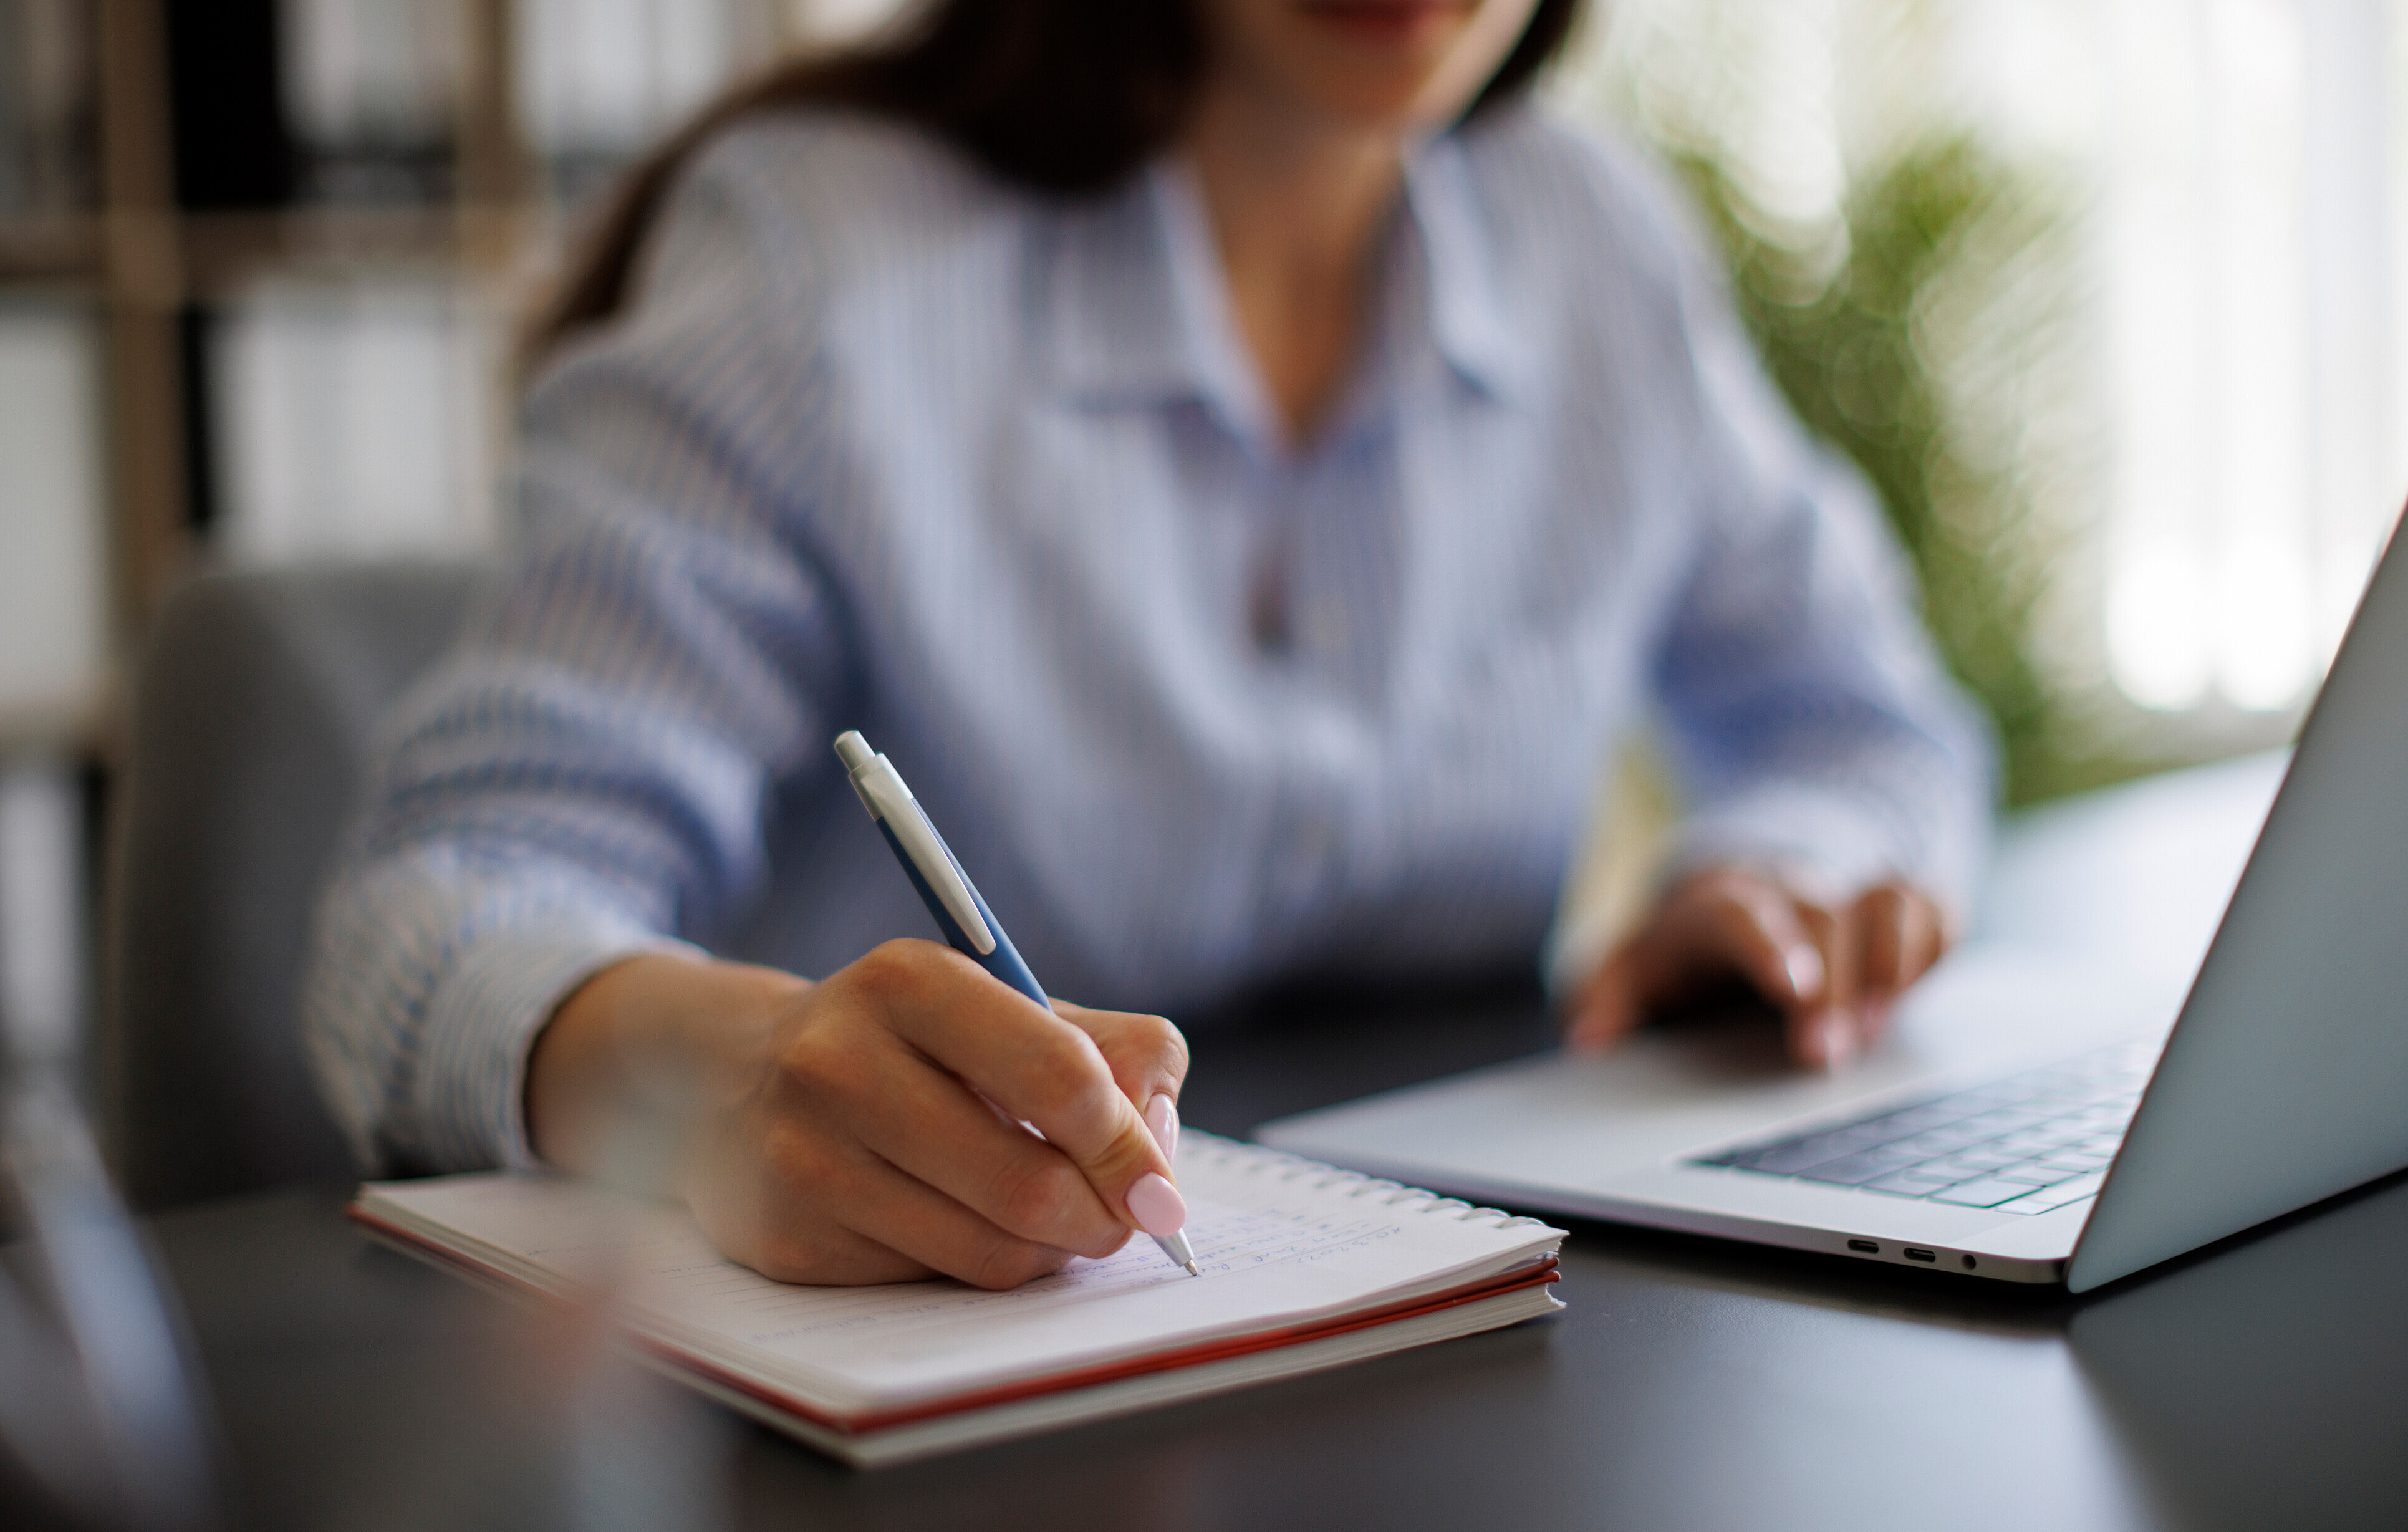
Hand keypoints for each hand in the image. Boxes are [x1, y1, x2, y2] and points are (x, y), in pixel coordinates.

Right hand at [526, 940, 1188, 1289]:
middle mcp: (840, 1059)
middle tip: (1121, 1219)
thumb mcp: (1008, 1007)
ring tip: (1042, 1213)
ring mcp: (805, 1154)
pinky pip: (936, 1281)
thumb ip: (1116, 1052)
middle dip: (1102, 1216)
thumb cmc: (910, 1046)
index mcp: (909, 980)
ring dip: (1048, 1248)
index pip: (1060, 1075)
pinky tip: (953, 1219)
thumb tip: (1162, 1145)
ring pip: (992, 1249)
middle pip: (1031, 1181)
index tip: (1161, 1188)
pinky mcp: (788, 1239)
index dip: (1132, 1146)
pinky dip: (975, 1263)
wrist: (734, 1084)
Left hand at [1565, 868, 1947, 1068]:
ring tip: (1874, 1032)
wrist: (1743, 882)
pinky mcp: (1897, 906)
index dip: (1772, 948)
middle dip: (1834, 984)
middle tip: (1826, 1057)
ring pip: (1889, 896)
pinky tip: (1907, 999)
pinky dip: (1932, 948)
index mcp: (1719, 904)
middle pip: (1822, 914)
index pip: (1744, 915)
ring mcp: (1847, 891)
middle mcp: (1789, 888)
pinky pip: (1933, 908)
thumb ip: (1605, 999)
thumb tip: (1587, 1040)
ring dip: (1891, 962)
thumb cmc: (1684, 945)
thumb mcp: (1630, 967)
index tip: (1794, 991)